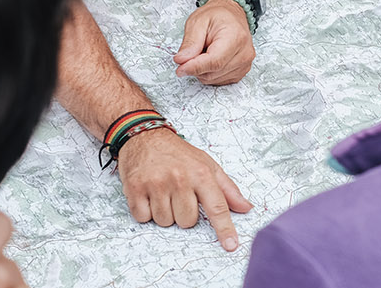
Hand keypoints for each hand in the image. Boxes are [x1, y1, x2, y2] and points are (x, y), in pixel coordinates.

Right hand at [118, 128, 252, 250]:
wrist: (144, 135)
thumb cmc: (177, 153)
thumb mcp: (207, 164)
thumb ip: (227, 188)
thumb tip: (245, 208)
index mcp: (201, 173)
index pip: (217, 207)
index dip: (224, 228)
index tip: (231, 245)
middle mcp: (179, 179)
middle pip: (188, 221)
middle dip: (183, 213)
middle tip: (178, 195)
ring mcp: (156, 184)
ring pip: (165, 222)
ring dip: (164, 212)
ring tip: (162, 192)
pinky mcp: (135, 188)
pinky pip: (144, 217)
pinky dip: (145, 211)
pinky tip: (148, 194)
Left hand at [174, 0, 254, 84]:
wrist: (231, 15)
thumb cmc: (218, 16)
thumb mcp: (197, 22)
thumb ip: (190, 42)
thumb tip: (182, 60)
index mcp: (235, 37)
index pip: (214, 62)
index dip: (194, 67)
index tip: (180, 69)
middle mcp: (244, 53)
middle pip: (212, 72)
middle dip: (196, 66)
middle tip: (193, 50)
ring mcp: (244, 64)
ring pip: (213, 79)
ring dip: (202, 70)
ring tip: (204, 51)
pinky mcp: (240, 72)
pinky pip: (218, 80)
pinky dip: (209, 72)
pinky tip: (210, 58)